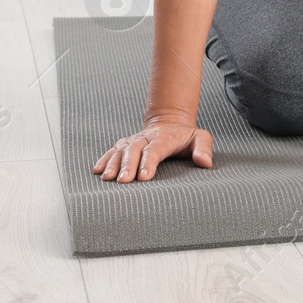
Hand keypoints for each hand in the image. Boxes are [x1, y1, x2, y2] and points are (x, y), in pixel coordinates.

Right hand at [92, 115, 213, 182]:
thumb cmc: (186, 136)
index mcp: (164, 138)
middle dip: (128, 165)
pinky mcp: (125, 143)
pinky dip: (104, 159)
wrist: (170, 122)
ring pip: (121, 150)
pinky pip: (113, 150)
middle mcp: (146, 137)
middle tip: (123, 181)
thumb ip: (204, 148)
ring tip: (107, 178)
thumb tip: (205, 162)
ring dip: (113, 163)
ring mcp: (134, 140)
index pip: (155, 149)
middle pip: (135, 150)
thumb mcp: (200, 138)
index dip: (149, 162)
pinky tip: (97, 170)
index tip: (144, 176)